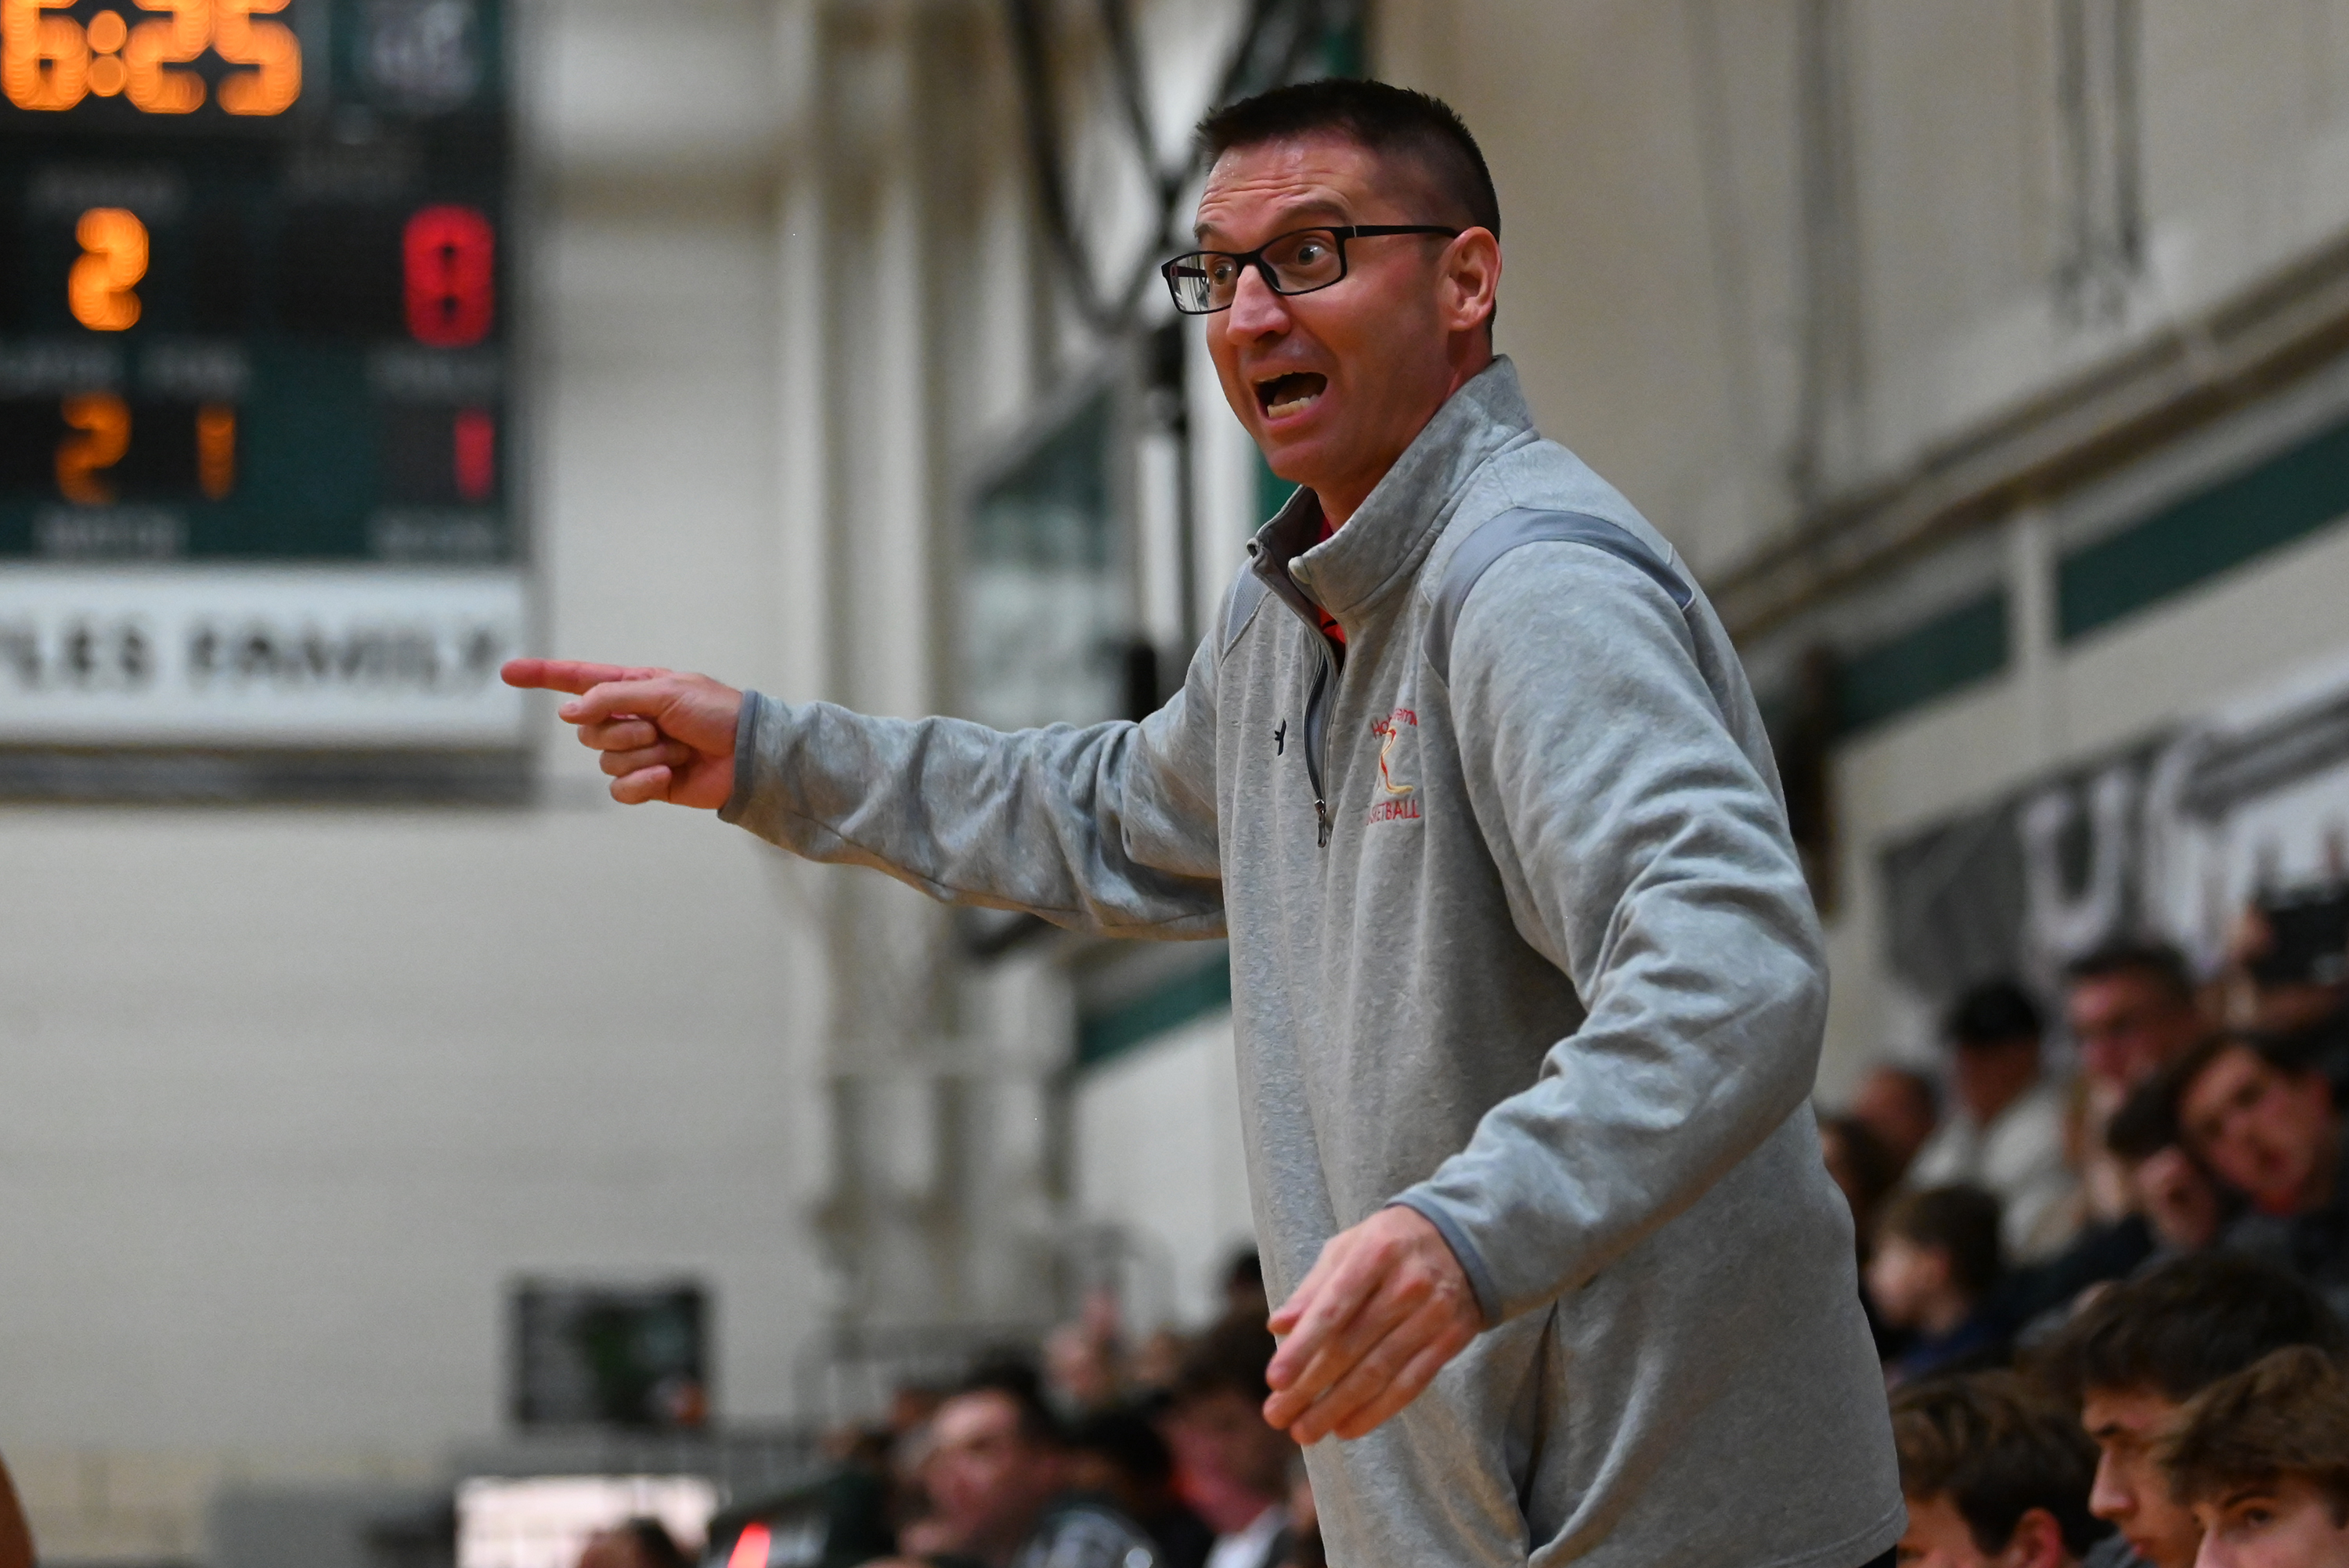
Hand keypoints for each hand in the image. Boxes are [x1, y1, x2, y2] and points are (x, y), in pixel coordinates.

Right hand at [502, 658, 743, 807]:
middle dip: (622, 730)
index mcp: (633, 688)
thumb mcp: (665, 691)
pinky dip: (642, 783)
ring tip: (676, 749)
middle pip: (588, 730)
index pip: (578, 681)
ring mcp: (637, 752)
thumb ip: (613, 697)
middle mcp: (629, 719)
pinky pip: (619, 789)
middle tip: (659, 728)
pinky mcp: (648, 783)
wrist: (748, 754)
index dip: (543, 676)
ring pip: (604, 760)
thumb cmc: (716, 713)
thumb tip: (569, 712)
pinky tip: (668, 775)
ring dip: (641, 754)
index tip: (507, 672)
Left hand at [1263, 1205, 1481, 1443]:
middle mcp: (1407, 1284)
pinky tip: (1347, 1428)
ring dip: (1337, 1407)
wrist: (1465, 1238)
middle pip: (1352, 1347)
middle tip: (1276, 1416)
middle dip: (1310, 1387)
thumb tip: (1277, 1326)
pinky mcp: (1452, 1339)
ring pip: (1379, 1372)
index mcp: (1375, 1252)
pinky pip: (1411, 1384)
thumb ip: (1313, 1288)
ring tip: (1304, 1432)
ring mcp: (1433, 1314)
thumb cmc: (1390, 1243)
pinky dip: (1377, 1411)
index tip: (1274, 1380)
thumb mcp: (1349, 1246)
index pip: (1333, 1308)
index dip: (1303, 1347)